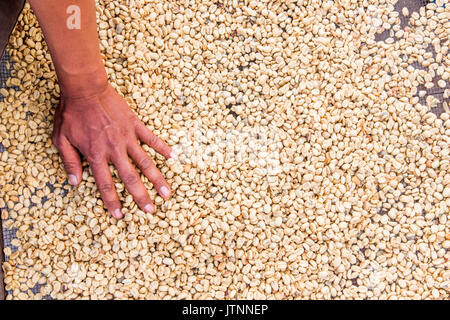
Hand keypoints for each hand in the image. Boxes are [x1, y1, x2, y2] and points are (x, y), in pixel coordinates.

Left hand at [52, 84, 175, 218]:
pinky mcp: (135, 125)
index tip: (120, 215)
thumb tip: (75, 183)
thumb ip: (69, 161)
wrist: (85, 88)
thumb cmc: (71, 113)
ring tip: (167, 193)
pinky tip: (173, 157)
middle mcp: (114, 149)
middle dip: (141, 196)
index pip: (105, 184)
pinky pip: (152, 138)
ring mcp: (127, 137)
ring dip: (157, 179)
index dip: (112, 202)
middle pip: (130, 178)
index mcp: (95, 155)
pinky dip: (163, 147)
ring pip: (145, 162)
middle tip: (151, 211)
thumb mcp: (60, 139)